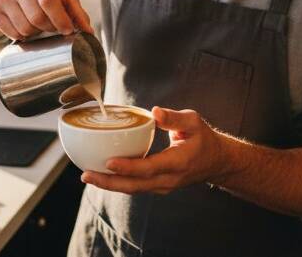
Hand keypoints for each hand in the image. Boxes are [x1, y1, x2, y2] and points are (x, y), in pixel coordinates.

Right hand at [0, 0, 92, 39]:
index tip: (67, 31)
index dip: (59, 20)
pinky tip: (25, 25)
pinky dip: (22, 36)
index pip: (48, 1)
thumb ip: (78, 13)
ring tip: (38, 24)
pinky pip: (12, 33)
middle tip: (51, 26)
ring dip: (35, 33)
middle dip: (48, 28)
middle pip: (37, 18)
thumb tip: (89, 32)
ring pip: (24, 28)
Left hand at [81, 107, 229, 194]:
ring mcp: (163, 186)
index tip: (109, 162)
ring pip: (133, 189)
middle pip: (135, 185)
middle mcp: (169, 179)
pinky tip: (101, 175)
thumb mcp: (193, 122)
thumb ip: (174, 118)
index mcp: (178, 162)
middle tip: (86, 174)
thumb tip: (154, 112)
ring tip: (88, 175)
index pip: (150, 168)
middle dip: (109, 182)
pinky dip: (117, 183)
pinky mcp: (158, 187)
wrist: (216, 162)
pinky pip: (135, 187)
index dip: (129, 167)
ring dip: (110, 184)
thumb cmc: (203, 138)